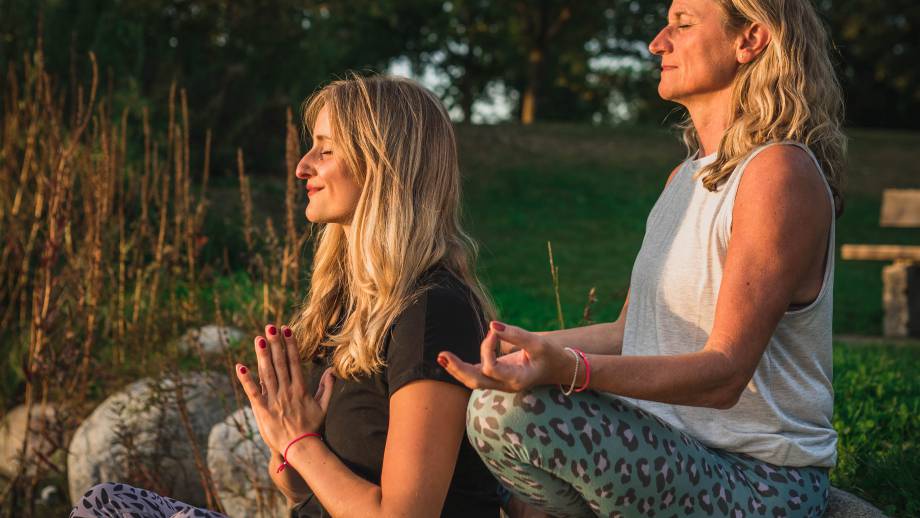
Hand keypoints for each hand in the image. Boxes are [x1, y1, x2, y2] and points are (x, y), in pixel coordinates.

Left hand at [236, 324, 334, 452]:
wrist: (301, 448)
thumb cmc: (312, 427)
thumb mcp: (323, 406)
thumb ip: (327, 387)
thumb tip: (332, 370)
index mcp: (300, 389)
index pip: (294, 362)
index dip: (290, 345)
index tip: (287, 330)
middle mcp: (287, 391)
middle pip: (280, 363)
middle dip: (276, 344)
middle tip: (271, 327)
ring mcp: (274, 400)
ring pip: (267, 373)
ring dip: (263, 355)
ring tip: (258, 339)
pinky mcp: (262, 410)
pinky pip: (253, 392)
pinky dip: (246, 380)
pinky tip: (239, 366)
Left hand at [437, 321, 568, 391]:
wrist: (560, 369)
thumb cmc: (551, 355)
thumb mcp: (539, 342)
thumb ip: (516, 334)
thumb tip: (492, 324)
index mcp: (517, 379)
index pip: (491, 367)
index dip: (487, 348)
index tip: (494, 331)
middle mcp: (506, 385)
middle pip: (476, 381)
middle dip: (458, 369)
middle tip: (442, 354)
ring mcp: (501, 383)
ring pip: (473, 381)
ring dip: (457, 369)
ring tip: (441, 357)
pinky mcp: (498, 377)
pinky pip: (477, 375)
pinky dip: (463, 368)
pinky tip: (449, 360)